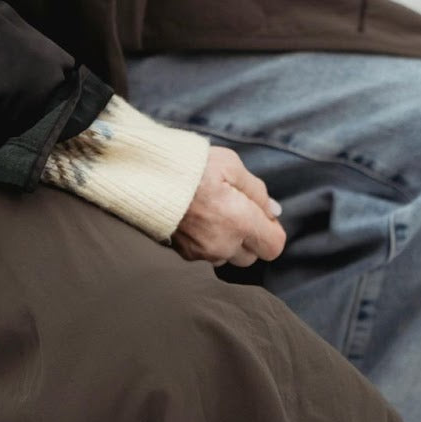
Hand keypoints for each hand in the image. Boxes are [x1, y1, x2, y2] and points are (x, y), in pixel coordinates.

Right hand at [170, 145, 286, 267]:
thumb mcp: (230, 164)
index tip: (263, 214)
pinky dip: (208, 241)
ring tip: (214, 213)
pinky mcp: (184, 254)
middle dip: (250, 237)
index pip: (273, 246)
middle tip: (237, 209)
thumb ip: (256, 190)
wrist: (147, 176)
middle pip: (251, 255)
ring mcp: (202, 253)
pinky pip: (207, 255)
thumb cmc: (191, 167)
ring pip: (228, 256)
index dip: (272, 230)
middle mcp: (223, 244)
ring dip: (228, 241)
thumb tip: (273, 210)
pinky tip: (198, 219)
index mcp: (239, 221)